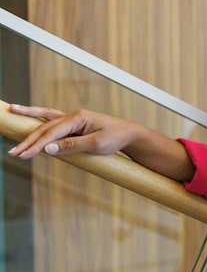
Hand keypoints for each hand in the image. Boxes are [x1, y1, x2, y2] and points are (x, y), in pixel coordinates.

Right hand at [7, 104, 138, 159]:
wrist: (128, 134)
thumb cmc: (115, 137)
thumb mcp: (96, 145)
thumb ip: (72, 146)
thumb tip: (49, 149)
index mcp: (78, 118)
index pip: (52, 133)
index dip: (36, 145)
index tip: (23, 155)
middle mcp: (73, 116)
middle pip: (45, 128)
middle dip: (28, 140)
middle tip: (13, 153)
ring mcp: (73, 119)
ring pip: (46, 120)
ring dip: (29, 123)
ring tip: (12, 116)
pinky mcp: (74, 125)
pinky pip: (52, 122)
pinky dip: (39, 120)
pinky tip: (29, 116)